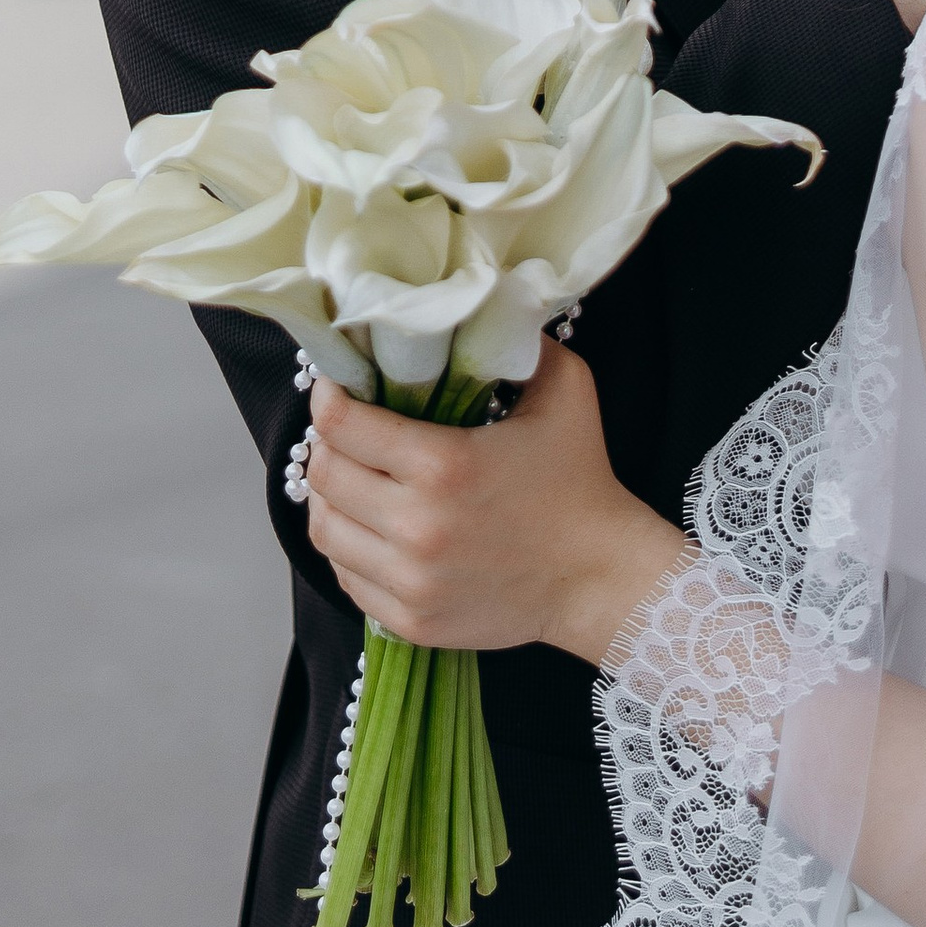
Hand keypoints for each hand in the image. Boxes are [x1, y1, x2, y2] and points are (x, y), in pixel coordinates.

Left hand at [301, 340, 688, 665]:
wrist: (601, 576)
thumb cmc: (580, 479)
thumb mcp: (565, 389)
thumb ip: (519, 340)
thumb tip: (480, 306)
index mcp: (444, 465)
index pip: (341, 425)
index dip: (329, 396)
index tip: (338, 383)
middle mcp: (417, 527)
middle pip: (324, 475)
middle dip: (327, 444)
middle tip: (345, 429)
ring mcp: (411, 581)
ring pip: (325, 530)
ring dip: (331, 497)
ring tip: (353, 477)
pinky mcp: (411, 620)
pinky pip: (347, 577)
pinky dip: (349, 546)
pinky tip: (372, 525)